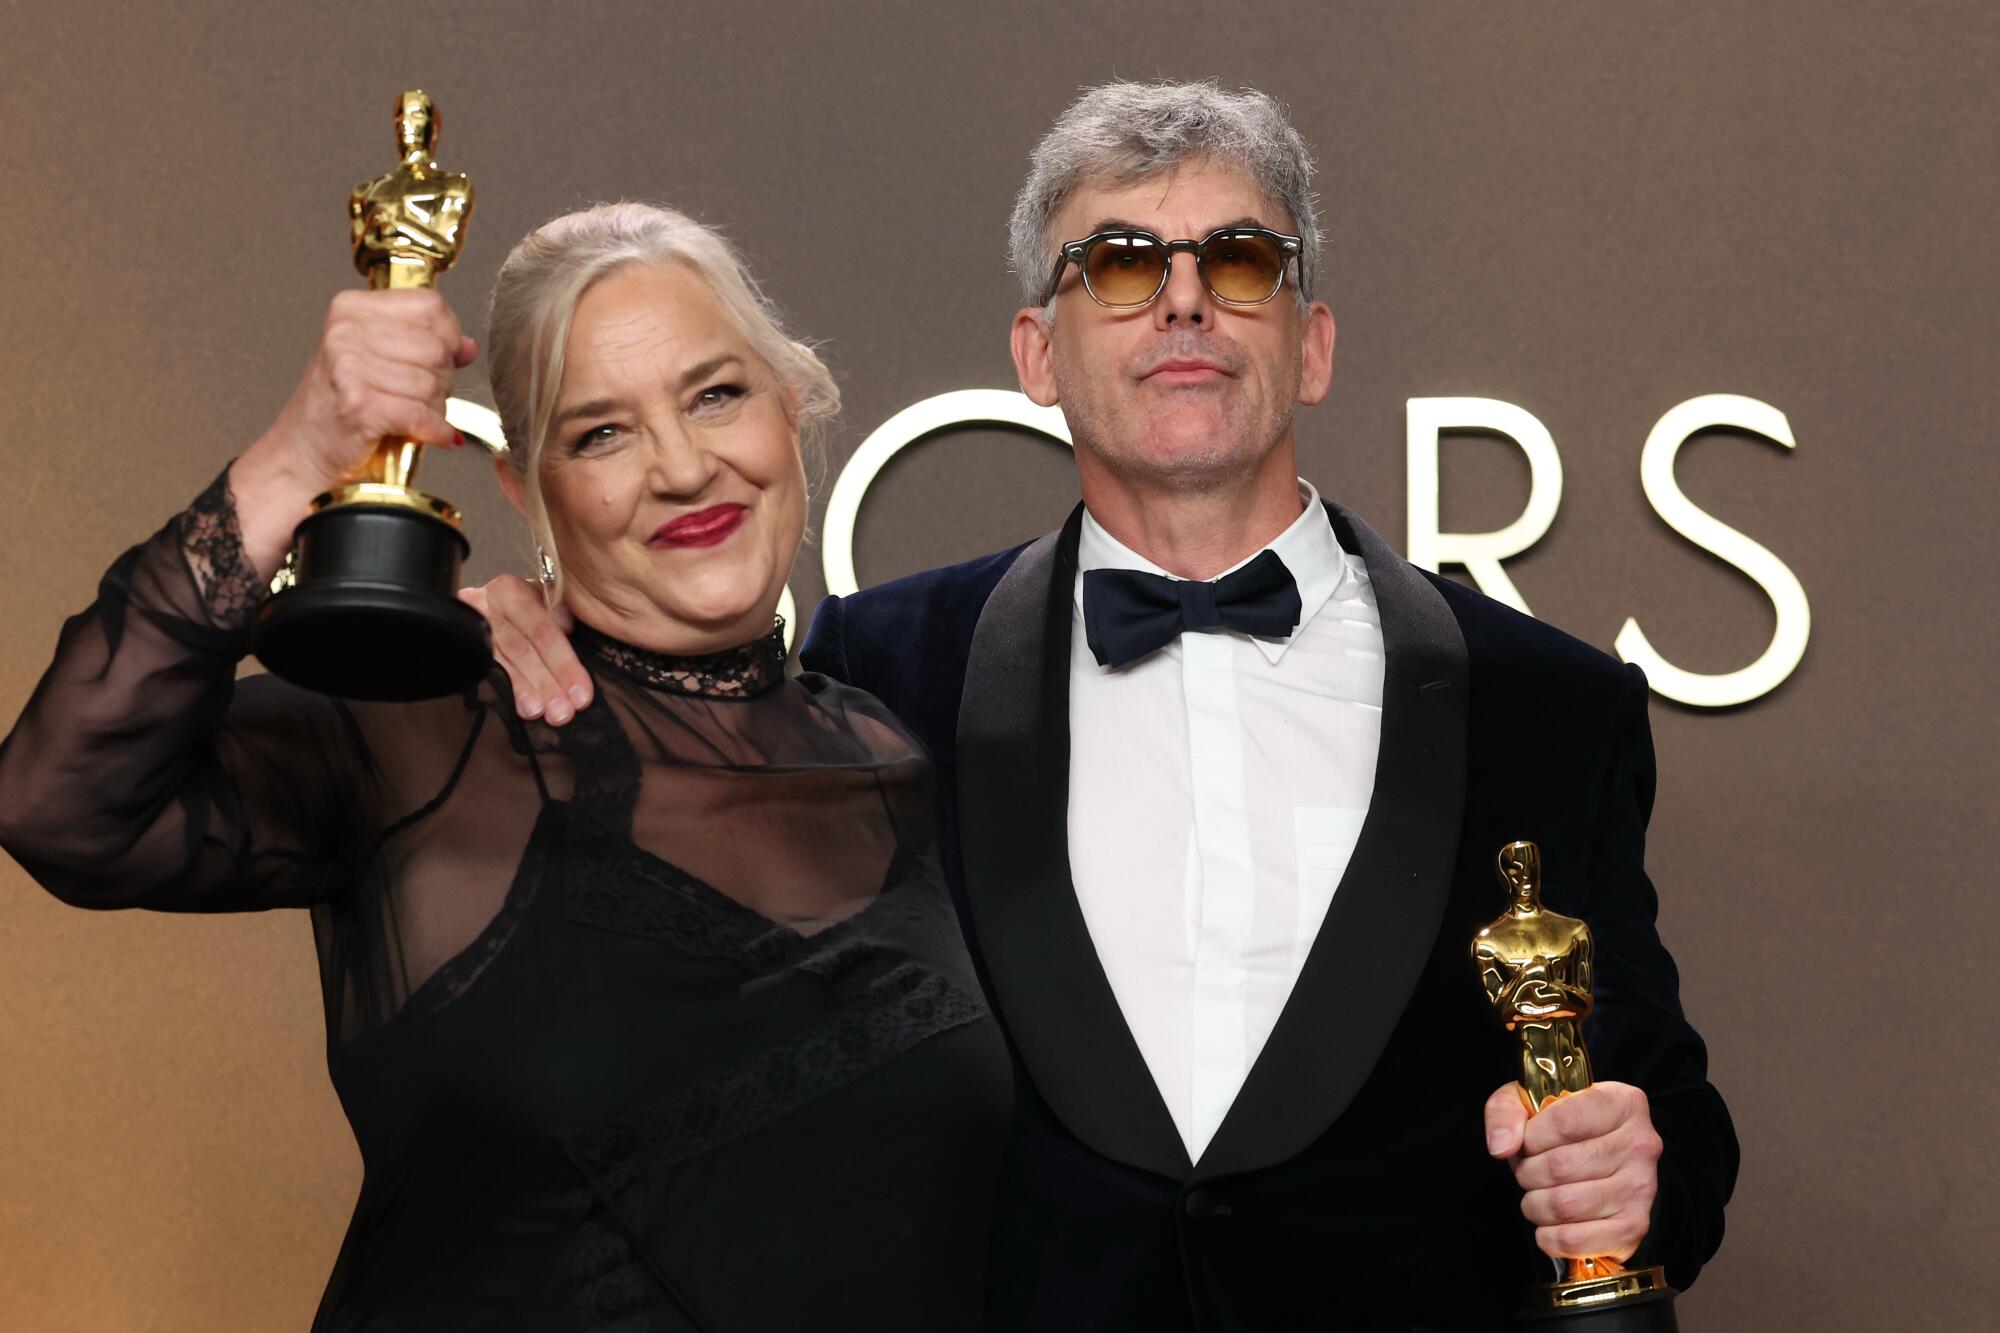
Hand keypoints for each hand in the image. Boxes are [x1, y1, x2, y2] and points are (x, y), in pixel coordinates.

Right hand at [232, 289, 477, 573]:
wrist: (304, 454)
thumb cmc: (341, 408)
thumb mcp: (380, 362)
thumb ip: (425, 345)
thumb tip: (468, 346)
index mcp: (352, 309)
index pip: (431, 305)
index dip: (449, 336)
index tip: (442, 358)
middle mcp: (346, 332)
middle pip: (437, 348)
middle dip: (442, 380)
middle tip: (418, 396)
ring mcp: (348, 367)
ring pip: (433, 384)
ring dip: (435, 408)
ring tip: (409, 415)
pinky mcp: (358, 405)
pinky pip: (422, 415)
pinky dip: (434, 430)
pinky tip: (429, 434)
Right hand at [459, 574, 591, 723]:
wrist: (488, 609)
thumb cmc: (526, 612)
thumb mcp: (545, 604)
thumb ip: (560, 616)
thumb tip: (568, 628)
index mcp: (515, 591)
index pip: (542, 630)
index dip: (564, 664)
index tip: (581, 694)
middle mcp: (488, 603)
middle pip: (520, 648)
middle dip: (544, 683)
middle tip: (561, 712)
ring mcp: (469, 624)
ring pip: (497, 661)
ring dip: (520, 690)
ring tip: (536, 711)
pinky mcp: (458, 642)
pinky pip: (477, 669)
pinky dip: (495, 688)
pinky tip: (509, 706)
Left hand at [1485, 1081, 1661, 1263]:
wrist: (1602, 1162)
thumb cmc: (1565, 1130)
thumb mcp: (1530, 1102)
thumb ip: (1505, 1111)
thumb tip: (1502, 1146)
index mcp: (1622, 1103)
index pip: (1564, 1121)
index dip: (1531, 1137)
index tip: (1526, 1142)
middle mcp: (1640, 1144)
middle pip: (1560, 1166)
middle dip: (1528, 1173)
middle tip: (1529, 1171)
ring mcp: (1641, 1188)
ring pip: (1563, 1205)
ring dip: (1535, 1205)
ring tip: (1539, 1194)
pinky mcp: (1633, 1227)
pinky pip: (1573, 1239)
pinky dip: (1548, 1236)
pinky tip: (1551, 1223)